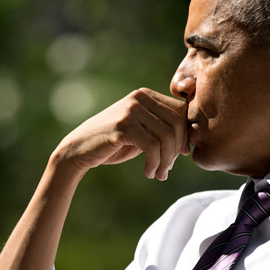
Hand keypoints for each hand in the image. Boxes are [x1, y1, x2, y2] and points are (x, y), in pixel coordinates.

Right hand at [54, 88, 189, 180]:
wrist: (78, 150)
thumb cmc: (112, 144)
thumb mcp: (141, 133)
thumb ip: (162, 129)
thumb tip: (191, 140)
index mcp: (146, 95)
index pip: (181, 111)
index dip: (185, 135)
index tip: (179, 155)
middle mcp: (139, 97)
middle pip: (177, 124)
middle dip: (176, 151)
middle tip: (167, 169)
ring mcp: (131, 110)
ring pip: (166, 137)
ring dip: (166, 161)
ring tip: (158, 174)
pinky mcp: (123, 126)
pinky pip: (152, 146)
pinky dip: (155, 163)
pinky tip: (148, 172)